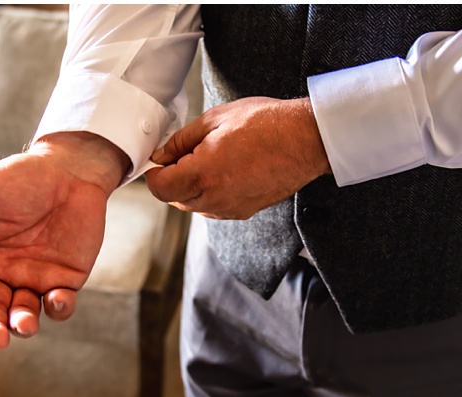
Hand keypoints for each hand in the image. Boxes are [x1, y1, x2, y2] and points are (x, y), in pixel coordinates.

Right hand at [0, 132, 128, 348]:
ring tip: (22, 323)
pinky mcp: (65, 280)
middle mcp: (0, 272)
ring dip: (21, 324)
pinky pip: (59, 305)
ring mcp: (32, 279)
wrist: (70, 168)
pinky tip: (57, 300)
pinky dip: (58, 309)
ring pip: (21, 315)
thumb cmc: (19, 178)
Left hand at [145, 97, 330, 218]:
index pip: (159, 187)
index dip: (155, 172)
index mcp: (201, 175)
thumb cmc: (266, 125)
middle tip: (188, 152)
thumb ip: (181, 141)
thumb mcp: (214, 120)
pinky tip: (225, 169)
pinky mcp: (244, 211)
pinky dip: (210, 192)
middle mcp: (213, 199)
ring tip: (211, 158)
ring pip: (193, 204)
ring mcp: (229, 208)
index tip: (160, 159)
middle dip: (173, 177)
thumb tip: (162, 155)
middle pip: (174, 198)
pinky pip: (214, 206)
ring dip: (191, 186)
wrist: (306, 139)